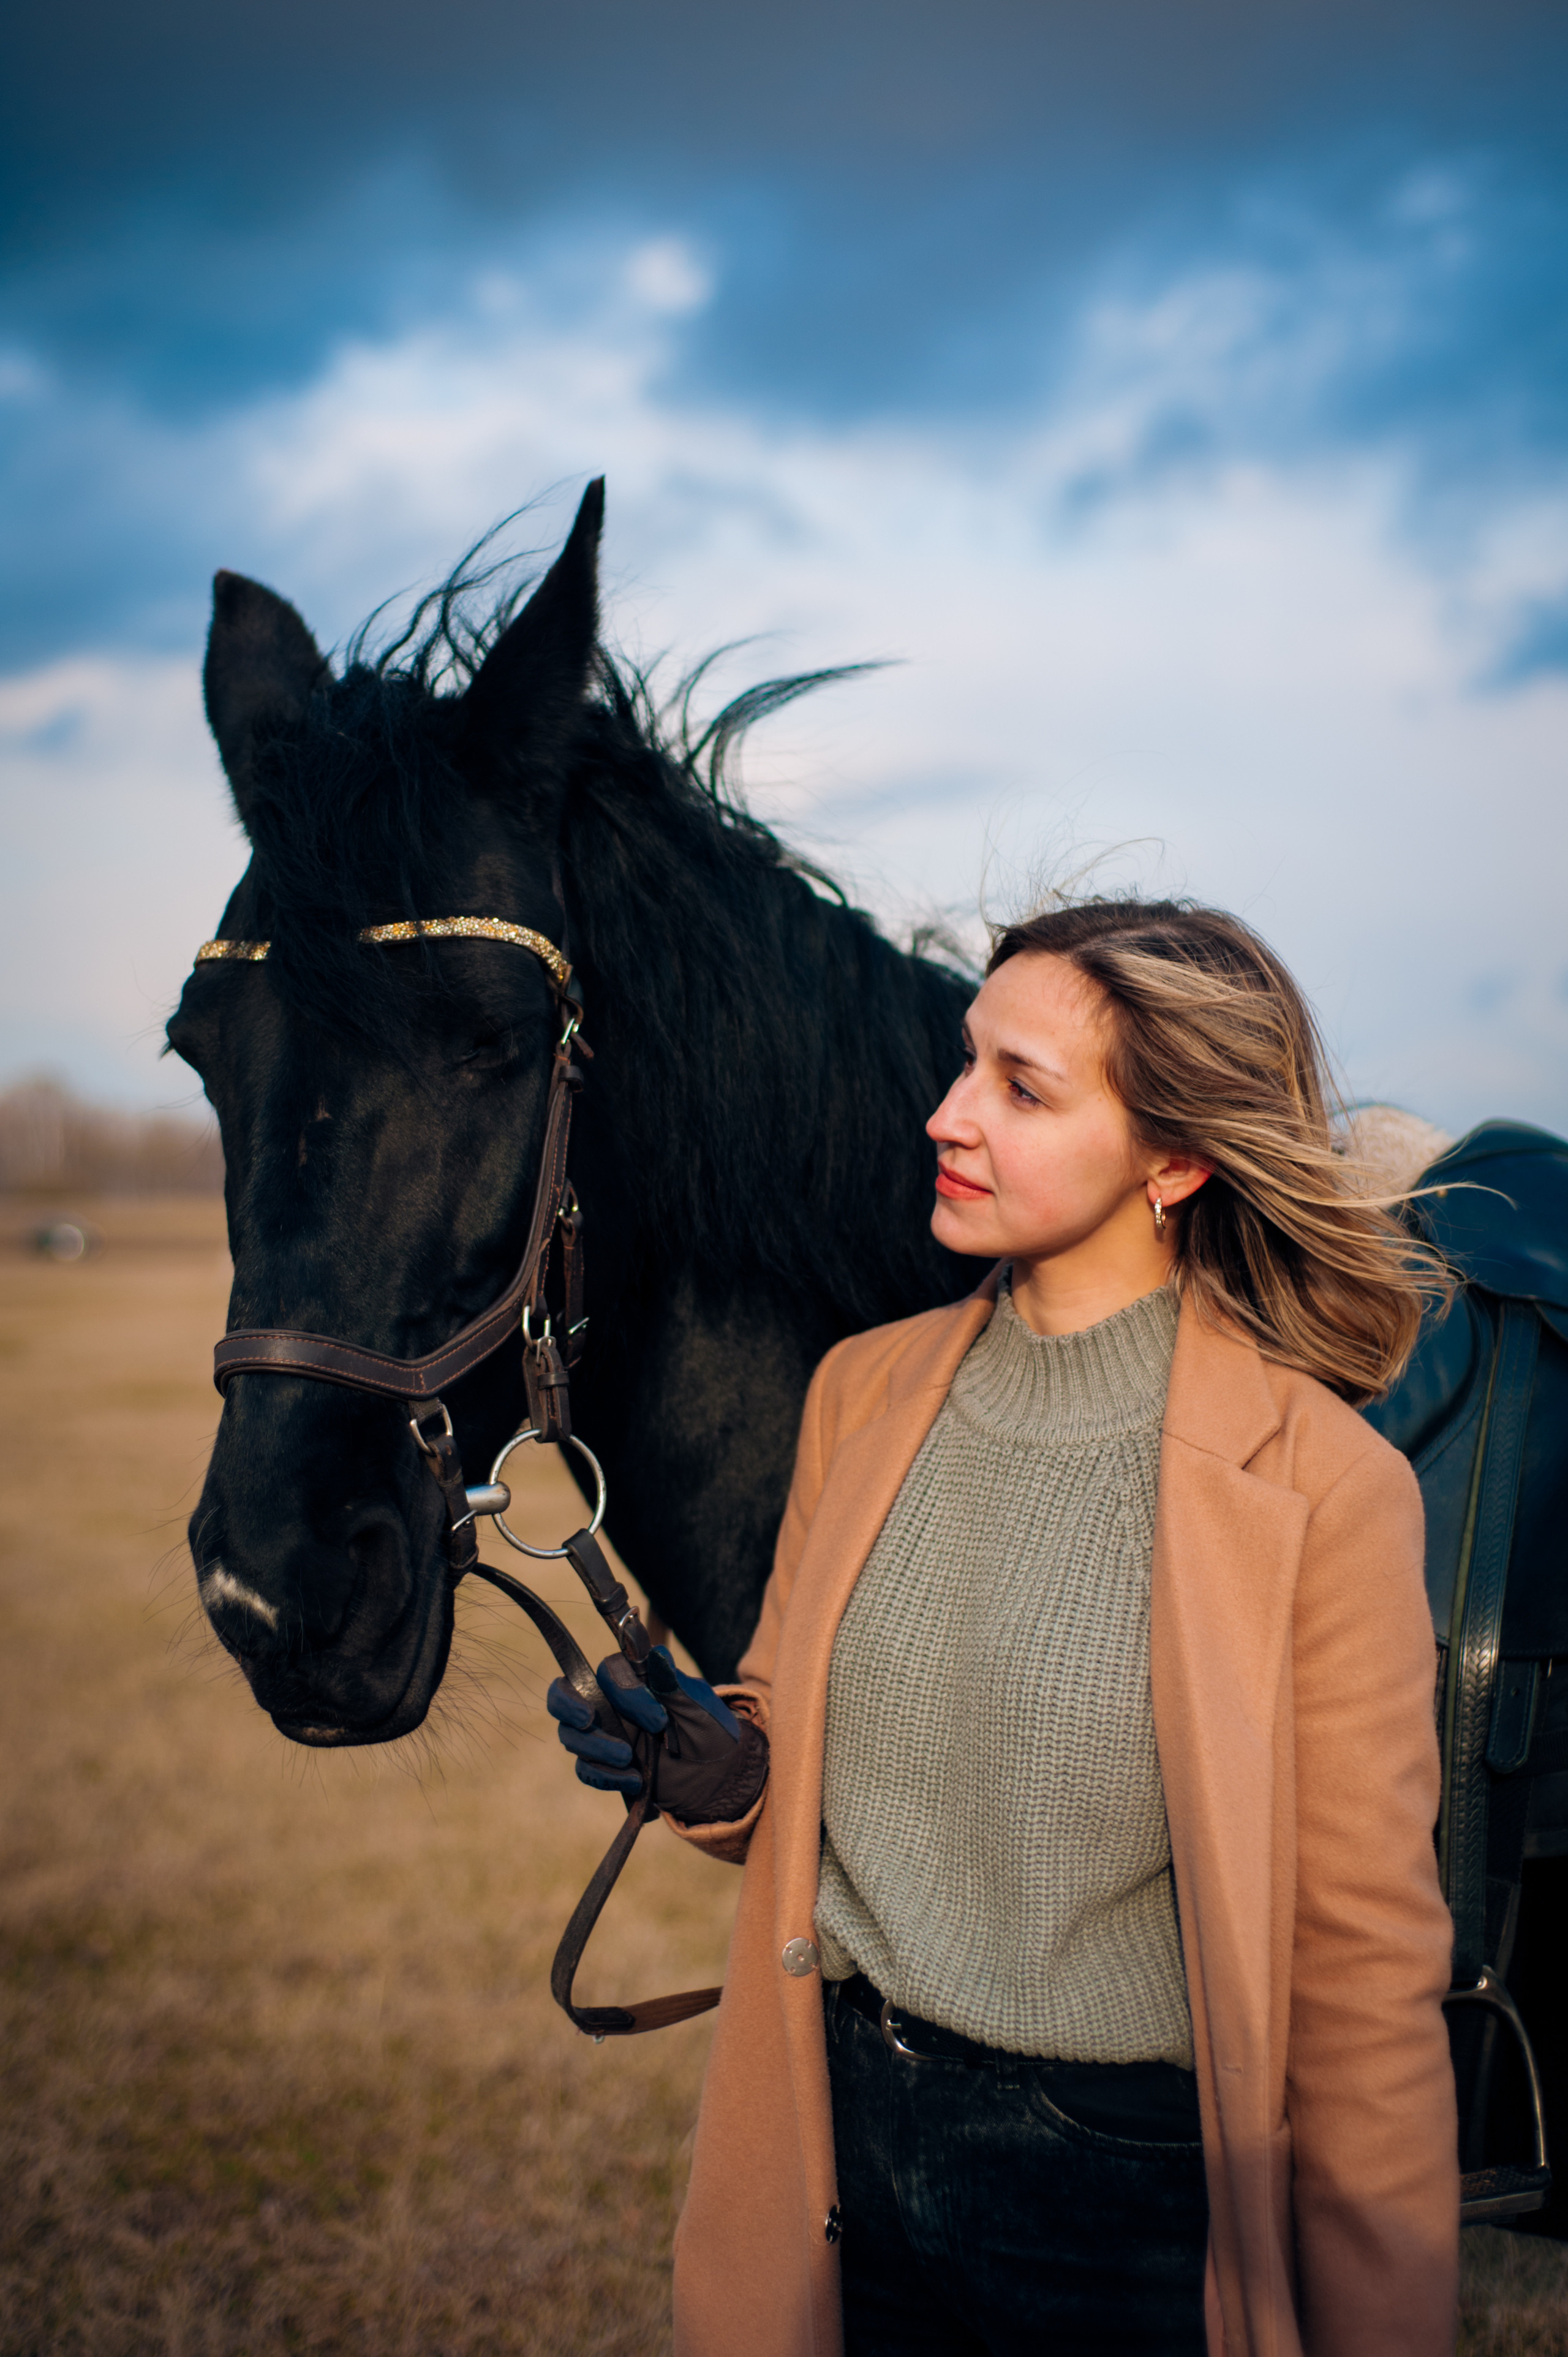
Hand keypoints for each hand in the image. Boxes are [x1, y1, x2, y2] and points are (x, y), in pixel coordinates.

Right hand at [547, 1645, 769, 1824]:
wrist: (718, 1776)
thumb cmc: (710, 1731)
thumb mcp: (699, 1708)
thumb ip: (674, 1683)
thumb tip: (656, 1654)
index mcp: (634, 1680)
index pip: (608, 1672)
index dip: (625, 1692)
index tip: (658, 1719)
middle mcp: (610, 1703)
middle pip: (564, 1694)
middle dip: (567, 1705)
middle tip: (586, 1719)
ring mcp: (604, 1735)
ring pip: (571, 1735)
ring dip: (594, 1747)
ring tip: (627, 1759)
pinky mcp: (605, 1766)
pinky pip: (585, 1769)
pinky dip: (604, 1776)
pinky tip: (633, 1781)